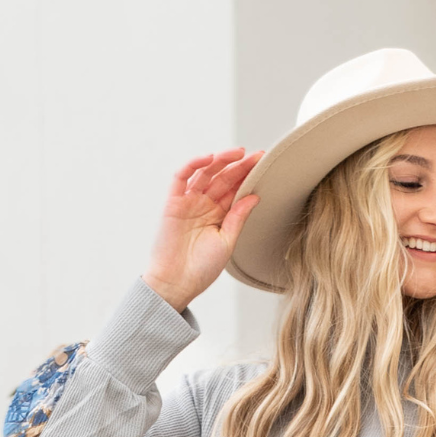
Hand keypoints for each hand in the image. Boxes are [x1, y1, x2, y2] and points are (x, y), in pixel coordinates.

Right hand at [142, 148, 262, 314]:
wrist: (176, 283)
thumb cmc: (201, 269)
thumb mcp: (227, 242)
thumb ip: (238, 218)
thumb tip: (254, 196)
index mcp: (218, 215)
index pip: (234, 189)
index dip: (247, 176)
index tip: (263, 164)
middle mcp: (203, 205)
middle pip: (222, 178)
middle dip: (239, 165)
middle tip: (257, 156)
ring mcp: (188, 201)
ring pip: (205, 173)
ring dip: (220, 160)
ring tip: (239, 153)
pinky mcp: (172, 202)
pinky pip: (181, 176)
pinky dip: (193, 164)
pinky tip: (209, 158)